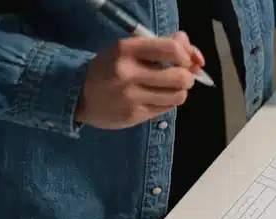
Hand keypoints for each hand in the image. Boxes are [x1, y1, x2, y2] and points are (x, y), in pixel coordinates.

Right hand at [76, 32, 204, 128]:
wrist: (79, 94)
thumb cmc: (111, 67)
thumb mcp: (131, 49)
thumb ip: (164, 45)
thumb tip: (195, 56)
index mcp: (127, 49)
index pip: (172, 48)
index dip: (186, 55)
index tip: (184, 60)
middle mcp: (128, 72)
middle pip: (181, 77)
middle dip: (188, 77)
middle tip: (180, 77)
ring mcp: (130, 96)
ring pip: (178, 95)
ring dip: (180, 91)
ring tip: (170, 88)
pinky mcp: (133, 115)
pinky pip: (167, 108)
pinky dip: (169, 102)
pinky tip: (157, 98)